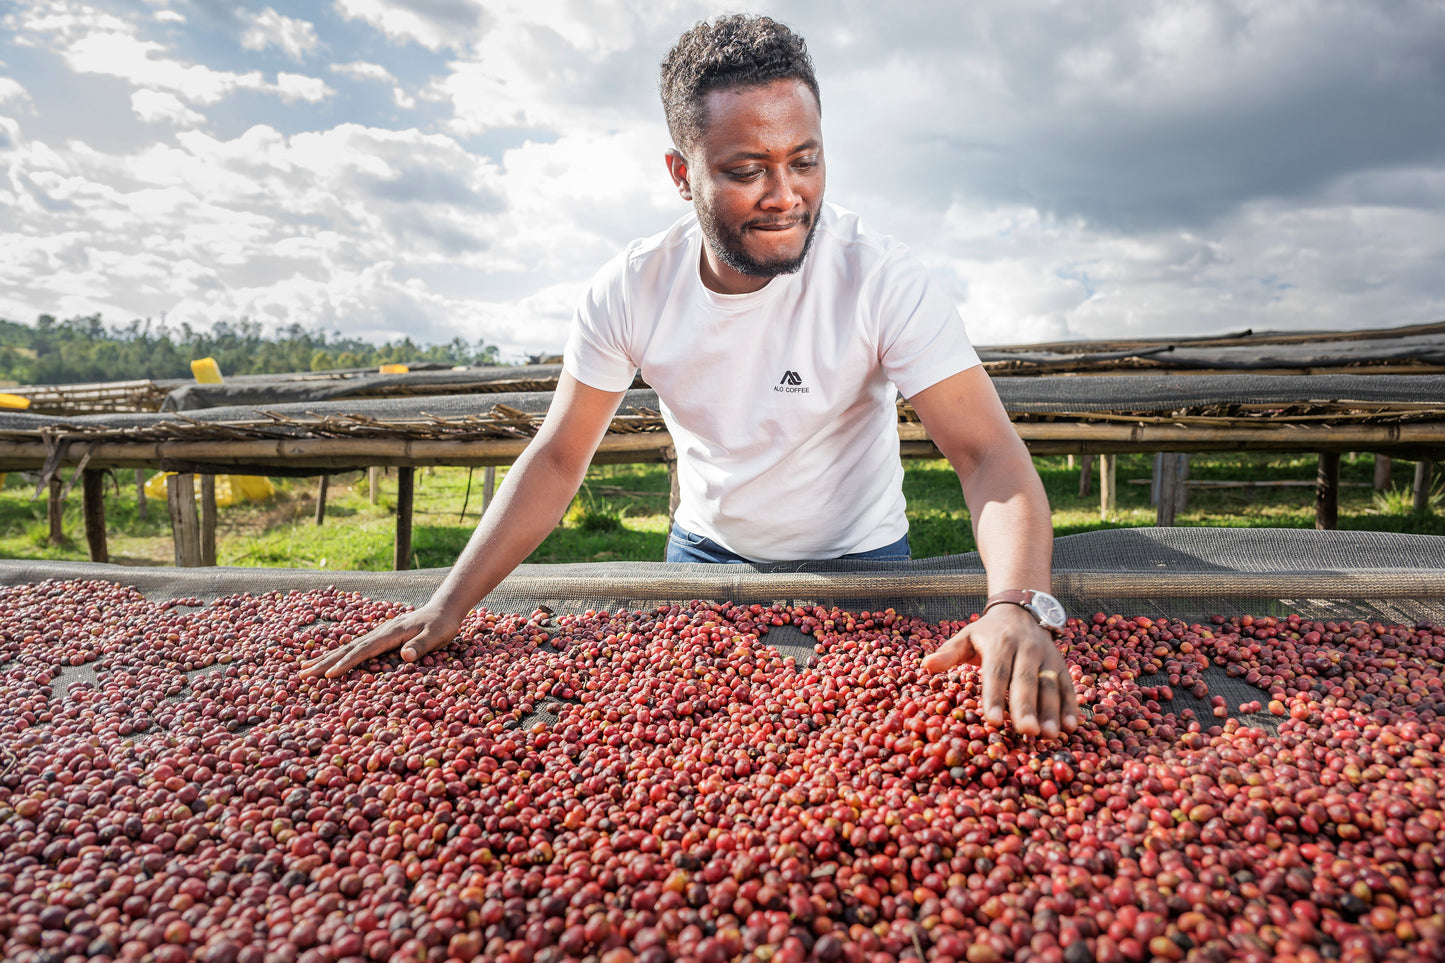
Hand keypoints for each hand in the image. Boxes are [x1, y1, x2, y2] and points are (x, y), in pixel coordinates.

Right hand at [299, 600, 462, 679]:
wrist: (443, 609)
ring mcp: (377, 634)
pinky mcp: (379, 637)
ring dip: (325, 658)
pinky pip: (355, 648)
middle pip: (348, 649)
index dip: (346, 663)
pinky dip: (338, 655)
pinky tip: (328, 661)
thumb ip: (421, 645)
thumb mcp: (437, 636)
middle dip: (324, 662)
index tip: (328, 675)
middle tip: (301, 674)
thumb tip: (404, 655)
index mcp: (391, 634)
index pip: (364, 651)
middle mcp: (379, 633)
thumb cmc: (442, 625)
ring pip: (347, 648)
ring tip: (304, 668)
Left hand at [922, 603, 1078, 738]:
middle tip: (1028, 732)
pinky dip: (1070, 707)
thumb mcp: (966, 637)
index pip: (996, 672)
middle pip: (1026, 681)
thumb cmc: (987, 633)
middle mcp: (1026, 649)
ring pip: (1049, 685)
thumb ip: (949, 653)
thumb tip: (926, 665)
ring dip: (1051, 711)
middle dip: (1027, 707)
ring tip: (1049, 735)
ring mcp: (1046, 657)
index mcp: (1000, 643)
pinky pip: (1066, 686)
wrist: (1020, 612)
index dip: (994, 696)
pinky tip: (1071, 728)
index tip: (992, 720)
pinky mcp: (1061, 665)